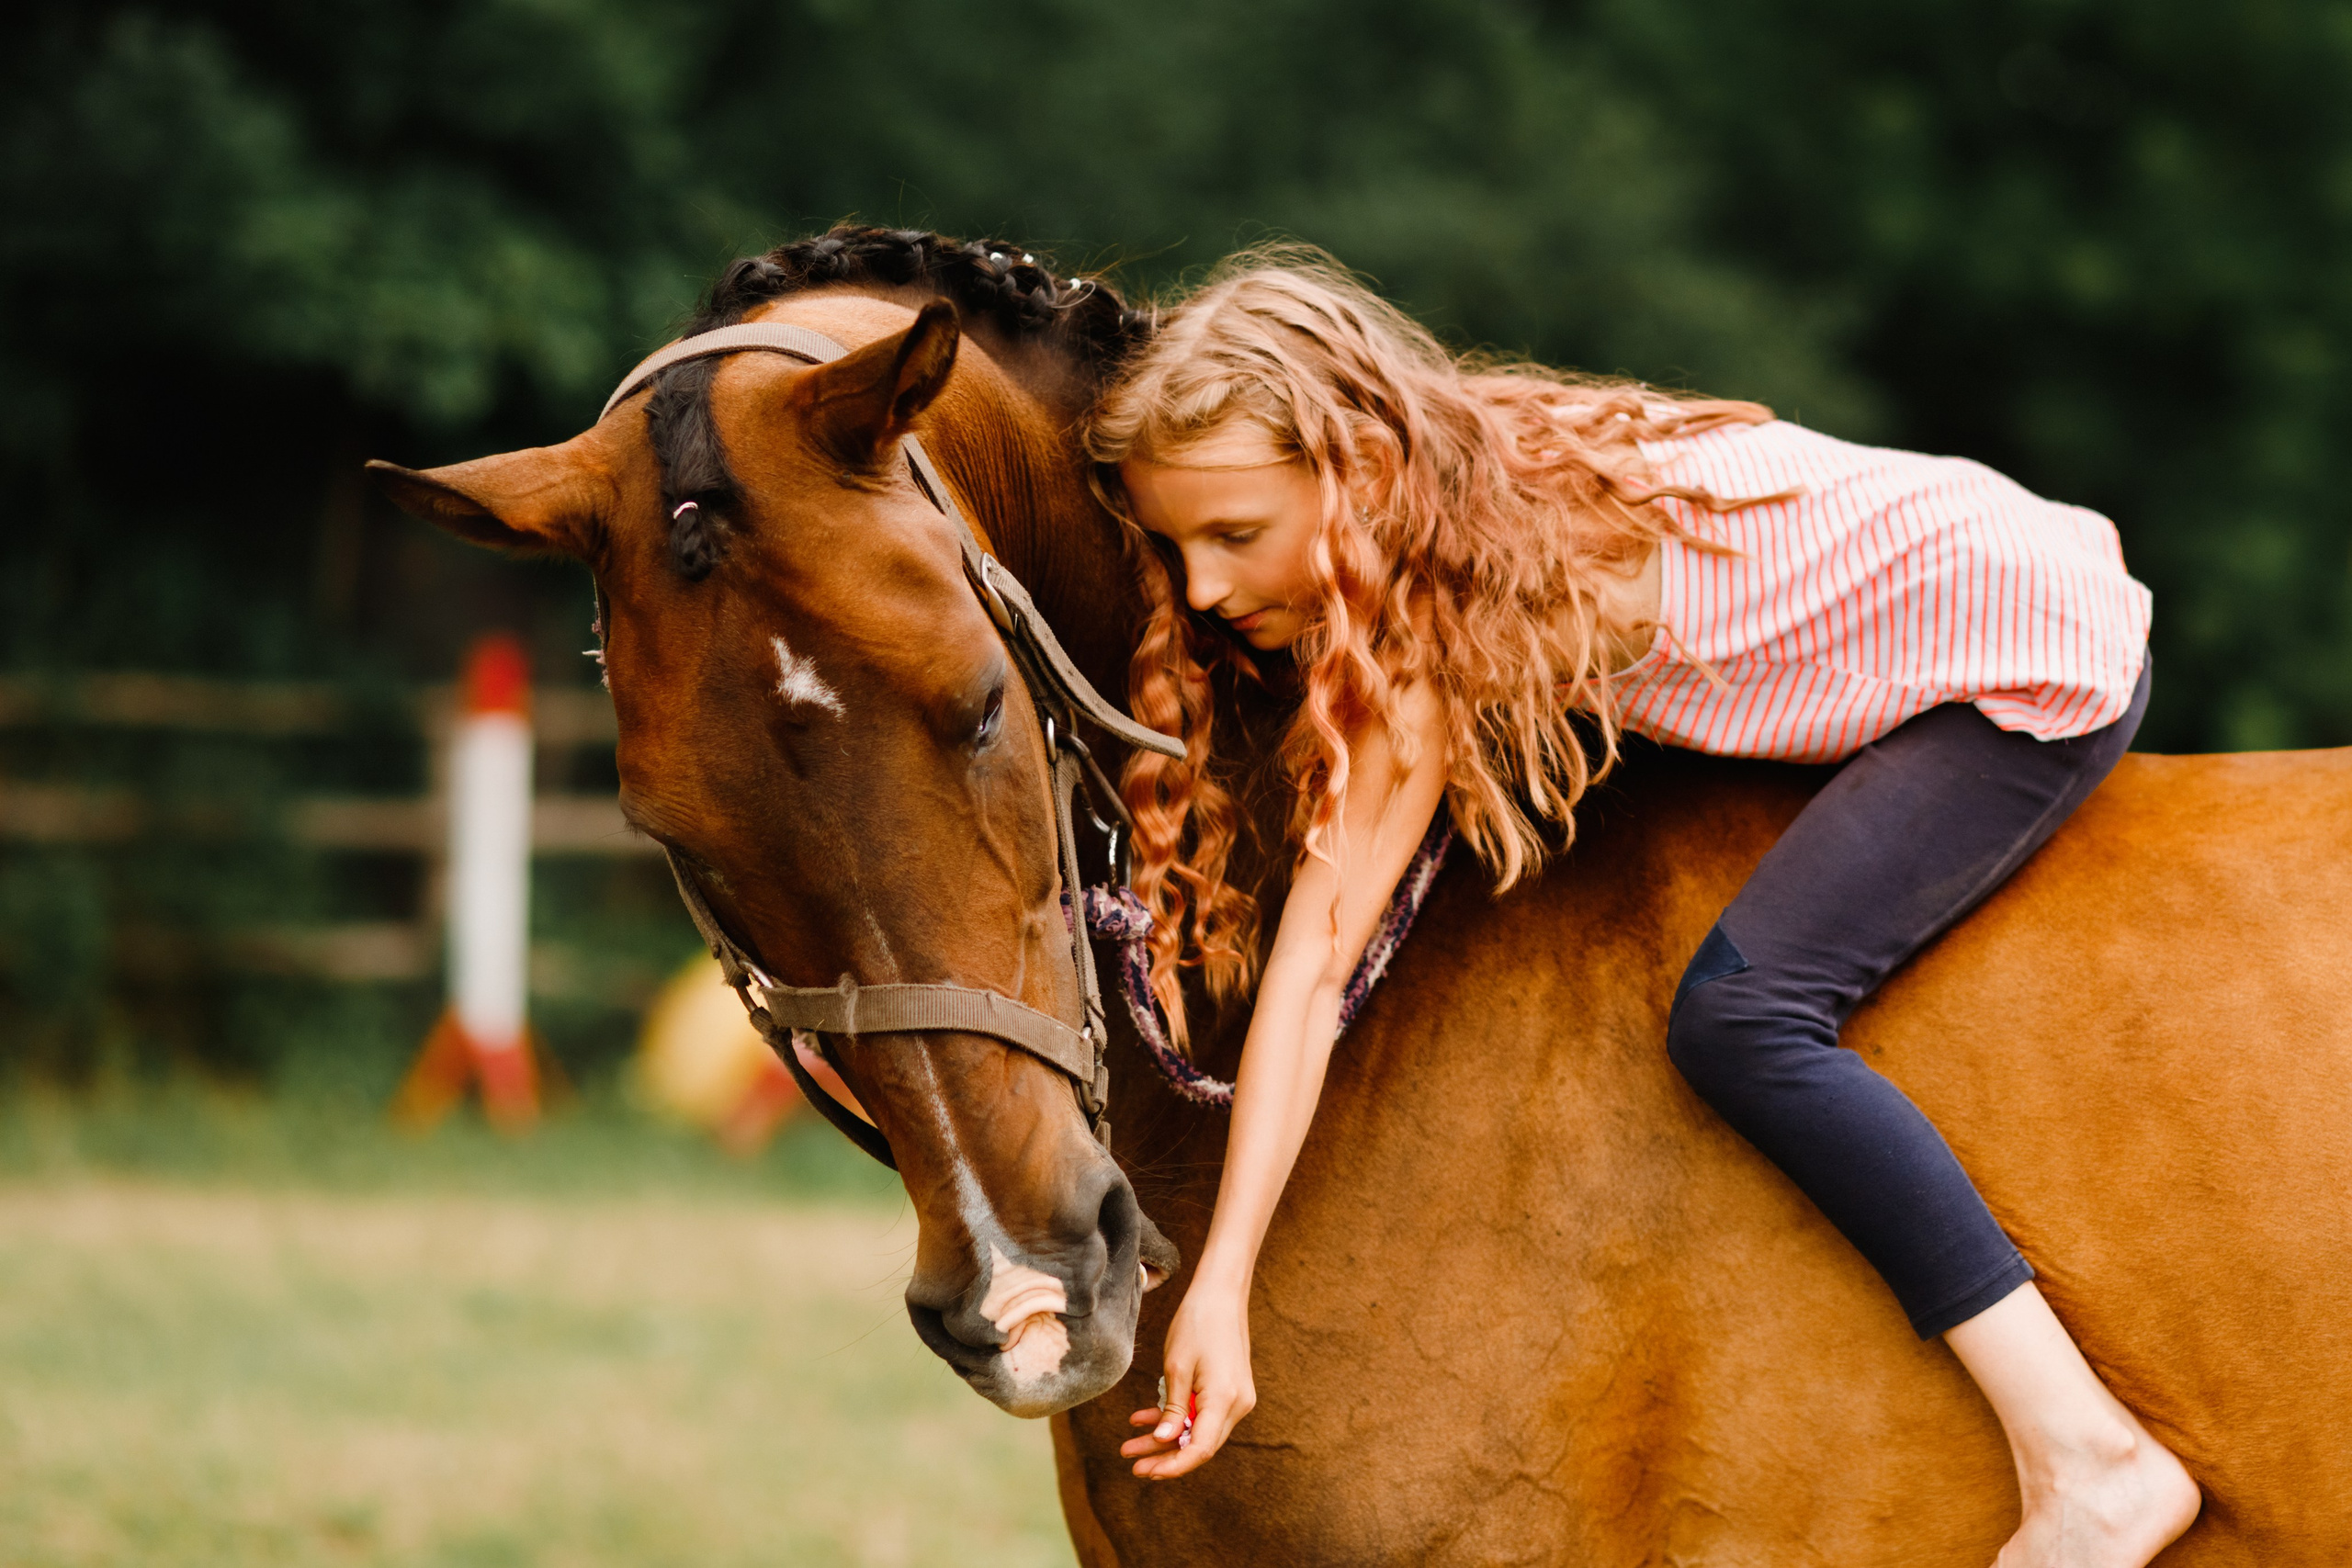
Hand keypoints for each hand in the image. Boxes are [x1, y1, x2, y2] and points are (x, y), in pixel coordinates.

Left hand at [1121, 1284, 1255, 1478]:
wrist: (1221, 1294)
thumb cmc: (1197, 1323)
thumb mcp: (1176, 1367)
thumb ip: (1173, 1409)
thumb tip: (1163, 1442)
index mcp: (1225, 1399)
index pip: (1201, 1449)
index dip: (1174, 1466)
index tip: (1147, 1472)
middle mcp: (1237, 1404)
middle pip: (1200, 1444)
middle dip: (1164, 1456)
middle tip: (1132, 1466)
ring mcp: (1236, 1398)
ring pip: (1198, 1431)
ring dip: (1165, 1439)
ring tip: (1130, 1445)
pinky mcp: (1229, 1390)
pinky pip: (1202, 1413)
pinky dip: (1176, 1418)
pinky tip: (1144, 1419)